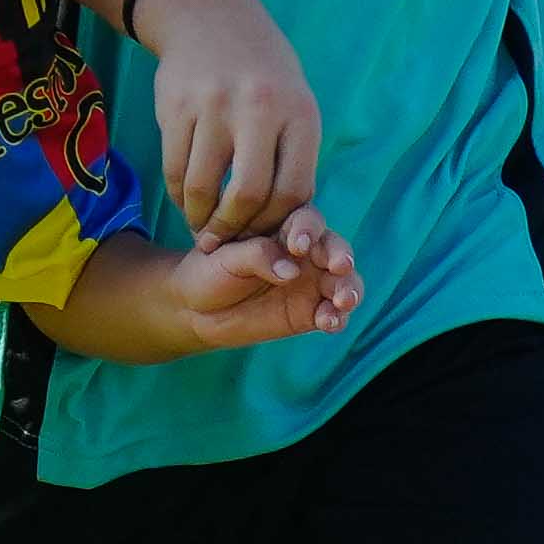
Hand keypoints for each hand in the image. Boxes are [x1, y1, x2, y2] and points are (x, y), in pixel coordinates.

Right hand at [128, 0, 319, 240]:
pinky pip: (175, 169)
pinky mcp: (175, 106)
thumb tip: (285, 226)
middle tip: (227, 240)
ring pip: (204, 187)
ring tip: (203, 227)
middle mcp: (259, 107)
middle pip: (249, 194)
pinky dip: (179, 196)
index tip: (264, 235)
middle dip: (236, 229)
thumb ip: (293, 158)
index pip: (295, 191)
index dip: (277, 224)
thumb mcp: (295, 104)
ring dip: (201, 219)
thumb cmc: (263, 75)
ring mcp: (214, 105)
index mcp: (299, 113)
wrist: (211, 17)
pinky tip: (187, 201)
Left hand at [162, 204, 360, 354]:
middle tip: (339, 267)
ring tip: (342, 301)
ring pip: (343, 282)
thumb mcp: (226, 258)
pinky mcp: (311, 314)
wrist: (196, 309)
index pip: (307, 222)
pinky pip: (333, 314)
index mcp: (285, 229)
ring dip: (348, 289)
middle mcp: (307, 254)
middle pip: (335, 250)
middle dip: (341, 257)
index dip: (308, 230)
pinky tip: (330, 322)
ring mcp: (312, 284)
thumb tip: (292, 271)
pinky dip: (337, 318)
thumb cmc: (209, 271)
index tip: (298, 245)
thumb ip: (258, 256)